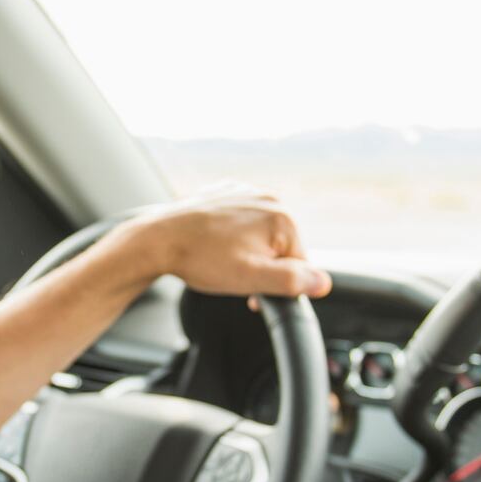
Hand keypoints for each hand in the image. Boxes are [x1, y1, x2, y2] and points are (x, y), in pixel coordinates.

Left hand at [115, 185, 331, 300]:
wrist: (158, 240)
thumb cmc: (202, 259)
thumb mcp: (252, 279)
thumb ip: (292, 281)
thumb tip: (322, 282)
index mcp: (282, 218)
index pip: (298, 264)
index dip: (276, 283)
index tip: (252, 289)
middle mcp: (269, 198)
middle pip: (280, 247)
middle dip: (261, 265)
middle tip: (232, 273)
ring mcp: (245, 191)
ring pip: (260, 234)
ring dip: (247, 251)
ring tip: (220, 259)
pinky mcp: (225, 193)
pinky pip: (240, 221)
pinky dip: (231, 235)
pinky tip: (213, 244)